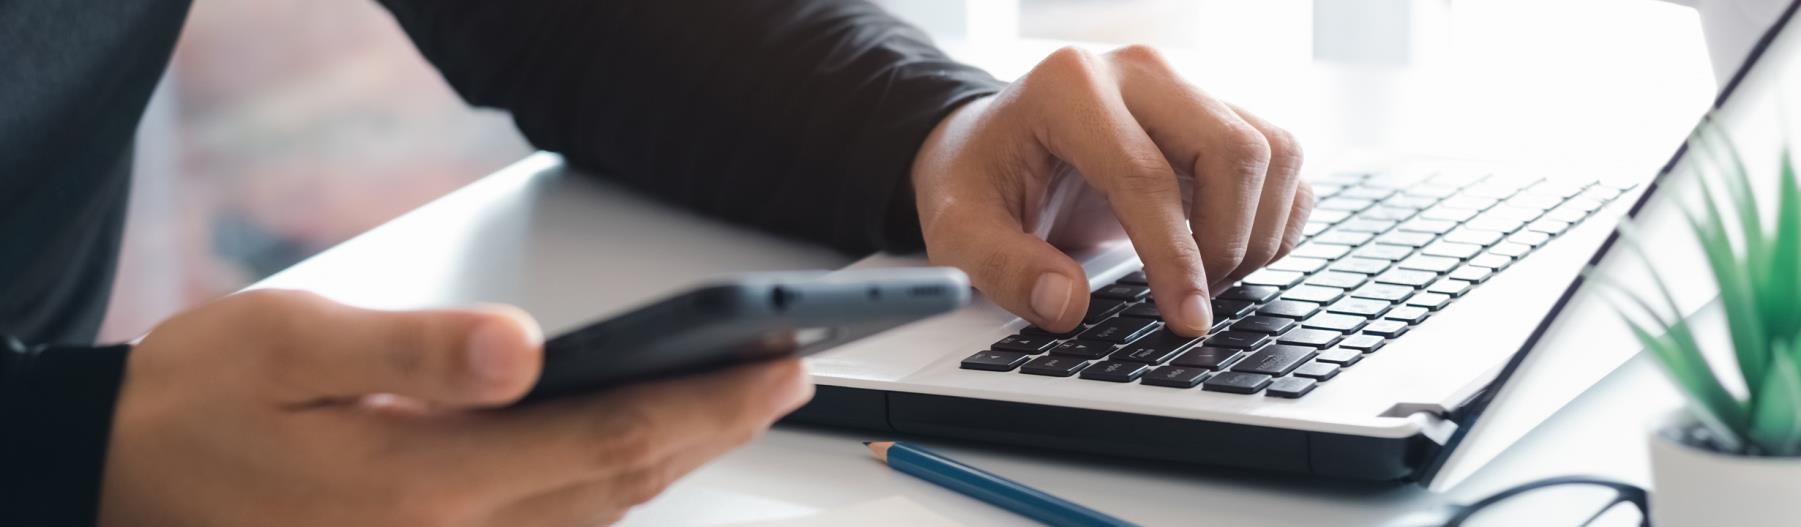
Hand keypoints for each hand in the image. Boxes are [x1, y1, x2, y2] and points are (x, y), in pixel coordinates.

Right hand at [100, 289, 811, 526]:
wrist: (120, 478)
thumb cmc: (199, 405)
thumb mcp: (290, 347)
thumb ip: (411, 352)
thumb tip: (521, 347)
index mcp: (424, 484)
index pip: (607, 437)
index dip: (708, 401)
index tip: (779, 363)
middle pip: (622, 487)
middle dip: (715, 430)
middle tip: (786, 377)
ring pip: (597, 520)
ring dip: (674, 463)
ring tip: (734, 404)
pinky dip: (611, 494)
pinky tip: (637, 455)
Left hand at [911, 45, 1310, 335]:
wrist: (991, 145)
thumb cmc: (978, 181)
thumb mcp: (958, 231)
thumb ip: (1004, 268)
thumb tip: (1067, 303)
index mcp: (1069, 88)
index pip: (1146, 176)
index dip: (1176, 258)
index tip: (1186, 320)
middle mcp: (1138, 73)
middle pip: (1234, 151)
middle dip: (1229, 243)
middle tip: (1194, 304)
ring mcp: (1183, 87)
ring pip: (1274, 151)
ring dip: (1260, 231)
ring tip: (1210, 280)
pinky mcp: (1213, 111)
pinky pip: (1281, 159)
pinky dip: (1275, 215)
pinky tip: (1231, 254)